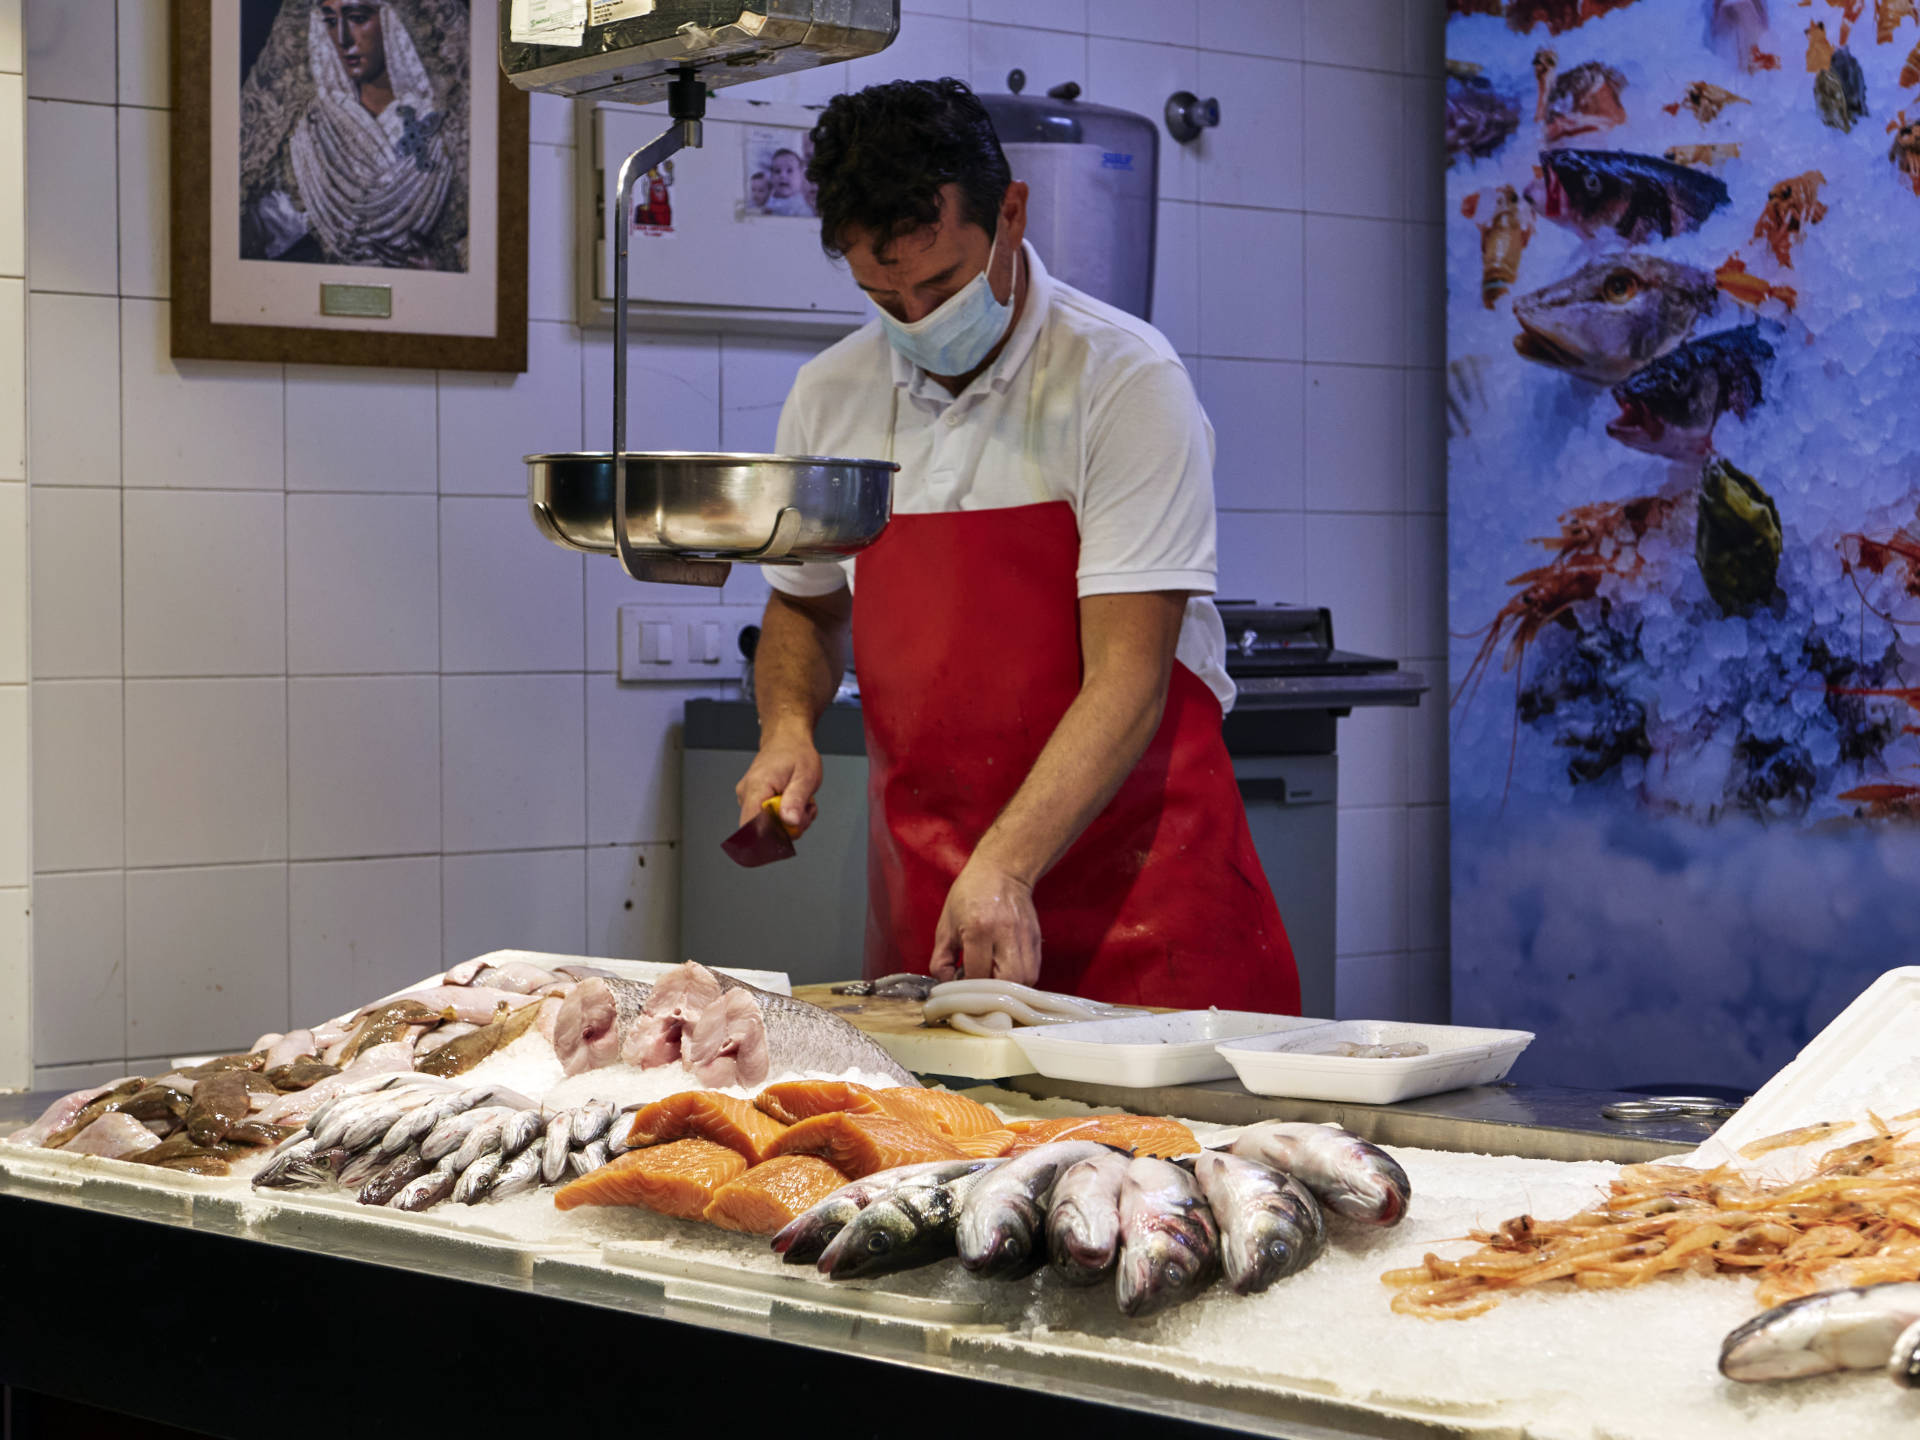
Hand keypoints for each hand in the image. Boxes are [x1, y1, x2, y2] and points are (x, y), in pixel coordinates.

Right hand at [734, 725, 821, 836]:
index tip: (790, 835)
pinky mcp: (755, 801)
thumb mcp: (805, 776)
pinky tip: (795, 802)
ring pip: (769, 827)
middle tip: (806, 811)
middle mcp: (747, 795)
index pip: (751, 826)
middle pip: (763, 831)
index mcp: (756, 787)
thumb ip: (796, 800)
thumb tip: (789, 822)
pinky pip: (770, 819)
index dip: (769, 839)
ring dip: (790, 821)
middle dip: (789, 828)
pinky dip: (787, 816)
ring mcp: (749, 798)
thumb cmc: (796, 753)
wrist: (787, 739)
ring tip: (802, 802)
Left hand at [930, 858, 1040, 984]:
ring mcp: (1025, 937)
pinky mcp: (1037, 939)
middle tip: (979, 989)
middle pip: (1007, 981)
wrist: (1001, 871)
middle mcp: (1006, 934)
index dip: (967, 988)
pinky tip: (1006, 974)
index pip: (977, 975)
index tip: (960, 986)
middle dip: (992, 993)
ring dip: (1009, 989)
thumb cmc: (968, 895)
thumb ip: (941, 960)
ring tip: (994, 983)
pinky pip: (1034, 971)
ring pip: (1025, 980)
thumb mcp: (945, 925)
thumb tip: (945, 985)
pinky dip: (1020, 980)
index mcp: (979, 929)